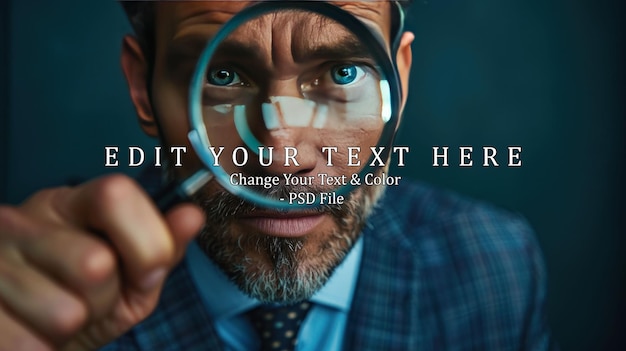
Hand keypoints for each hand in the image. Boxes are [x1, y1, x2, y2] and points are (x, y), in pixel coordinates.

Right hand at [0, 174, 204, 350]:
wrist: (31, 337)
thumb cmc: (84, 301)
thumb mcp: (130, 276)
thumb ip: (162, 247)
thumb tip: (193, 215)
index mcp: (69, 204)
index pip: (116, 194)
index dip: (145, 241)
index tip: (147, 273)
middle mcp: (22, 219)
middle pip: (95, 263)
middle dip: (106, 296)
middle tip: (89, 298)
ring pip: (66, 311)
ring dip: (74, 326)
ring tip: (58, 314)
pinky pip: (31, 345)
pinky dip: (42, 349)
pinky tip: (32, 331)